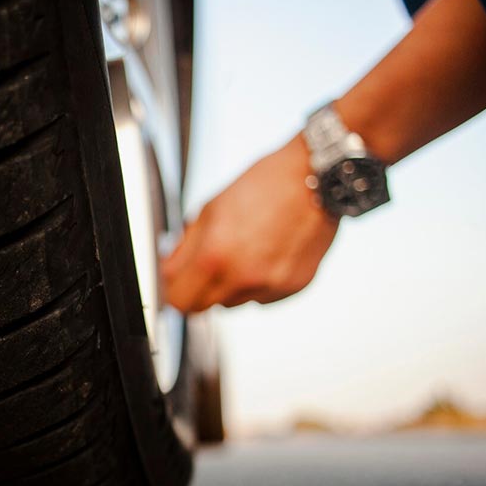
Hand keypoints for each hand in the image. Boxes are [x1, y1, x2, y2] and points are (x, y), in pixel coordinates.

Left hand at [160, 137, 338, 312]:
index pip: (178, 300)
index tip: (174, 281)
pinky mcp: (292, 288)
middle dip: (197, 290)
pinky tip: (266, 254)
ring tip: (244, 251)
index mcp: (215, 255)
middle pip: (203, 307)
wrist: (316, 178)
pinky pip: (261, 298)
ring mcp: (270, 286)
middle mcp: (243, 277)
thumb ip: (185, 247)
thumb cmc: (266, 185)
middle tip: (206, 265)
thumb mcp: (211, 209)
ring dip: (229, 286)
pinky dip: (257, 284)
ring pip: (232, 303)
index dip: (172, 290)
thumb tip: (169, 270)